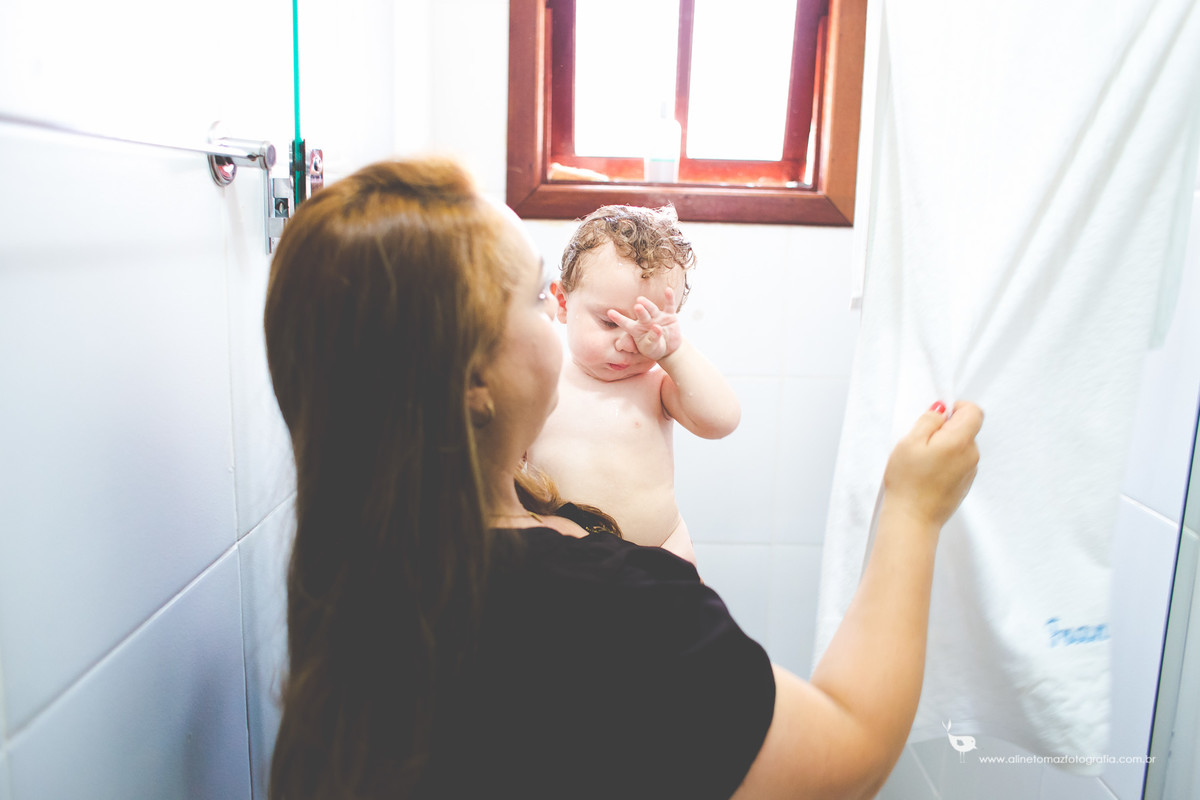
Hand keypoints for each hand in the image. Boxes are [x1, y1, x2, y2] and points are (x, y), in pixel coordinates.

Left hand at [606, 286, 681, 360]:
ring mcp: (657, 316)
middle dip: (640, 311)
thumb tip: (656, 327)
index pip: (626, 324)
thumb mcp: (651, 348)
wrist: (669, 349)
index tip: (610, 312)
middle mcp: (646, 321)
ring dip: (648, 305)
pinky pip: (669, 305)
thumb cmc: (655, 349)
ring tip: (642, 301)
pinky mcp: (669, 315)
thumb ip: (652, 339)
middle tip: (637, 306)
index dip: (618, 318)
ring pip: (652, 309)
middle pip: (642, 315)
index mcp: (637, 329)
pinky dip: (669, 298)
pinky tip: (668, 290)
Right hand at [883, 401, 983, 528]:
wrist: (913, 519)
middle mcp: (971, 455)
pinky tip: (927, 474)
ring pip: (960, 447)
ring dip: (944, 447)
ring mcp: (970, 471)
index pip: (973, 411)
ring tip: (921, 462)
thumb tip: (941, 410)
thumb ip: (929, 420)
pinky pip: (958, 463)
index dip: (956, 407)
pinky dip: (944, 463)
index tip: (937, 416)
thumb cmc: (908, 481)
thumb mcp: (909, 442)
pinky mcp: (964, 484)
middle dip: (945, 430)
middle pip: (966, 429)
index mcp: (960, 441)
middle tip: (920, 443)